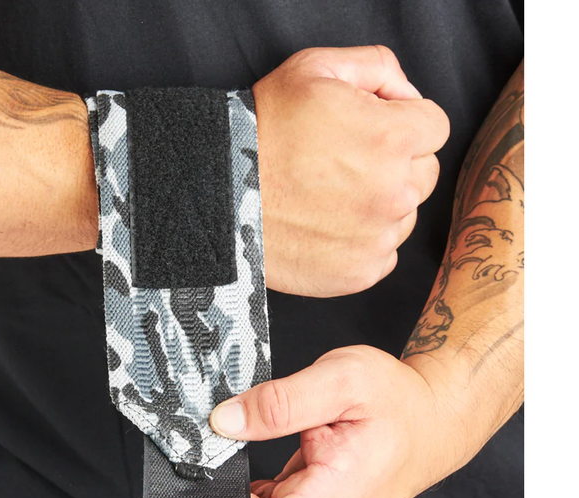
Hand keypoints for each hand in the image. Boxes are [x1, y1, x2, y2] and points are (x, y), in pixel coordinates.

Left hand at [209, 346, 467, 497]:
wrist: (432, 423)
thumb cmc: (397, 402)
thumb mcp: (342, 379)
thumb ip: (280, 402)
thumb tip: (223, 422)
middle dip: (217, 497)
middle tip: (206, 454)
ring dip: (232, 492)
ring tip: (230, 449)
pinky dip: (248, 490)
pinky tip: (247, 459)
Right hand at [254, 46, 449, 296]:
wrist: (221, 198)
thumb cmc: (262, 133)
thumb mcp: (314, 69)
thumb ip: (377, 67)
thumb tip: (406, 96)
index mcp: (393, 137)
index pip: (434, 127)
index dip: (403, 123)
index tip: (371, 131)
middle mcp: (395, 192)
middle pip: (424, 174)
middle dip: (397, 165)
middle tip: (346, 165)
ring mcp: (378, 238)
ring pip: (404, 216)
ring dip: (380, 206)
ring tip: (330, 199)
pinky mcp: (360, 273)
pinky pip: (383, 253)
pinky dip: (362, 243)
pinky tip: (327, 228)